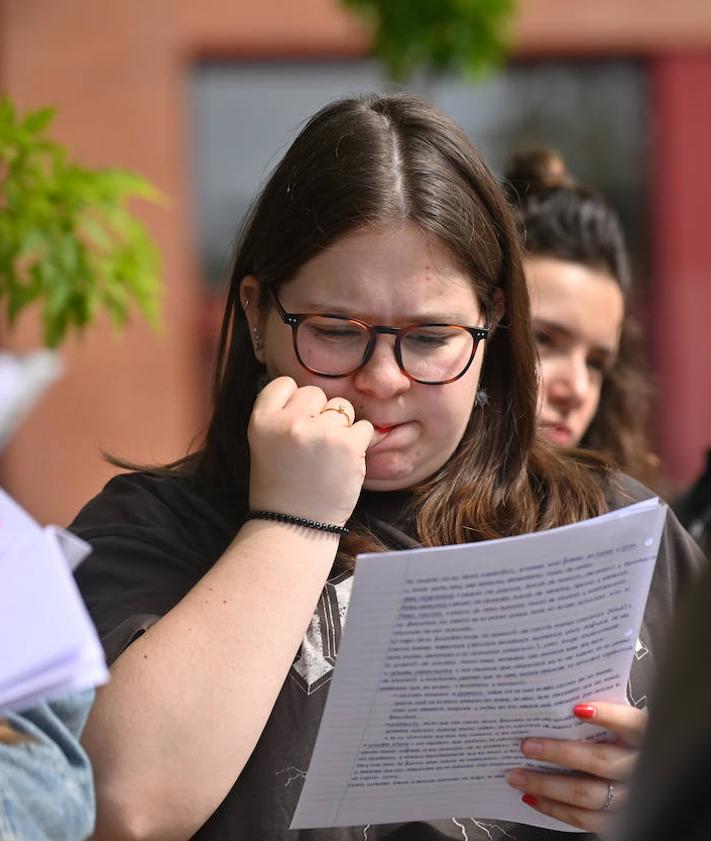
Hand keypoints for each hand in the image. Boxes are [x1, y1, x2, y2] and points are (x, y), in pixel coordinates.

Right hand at [248, 376, 373, 526]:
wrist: (295, 526)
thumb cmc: (280, 487)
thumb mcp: (264, 444)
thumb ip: (281, 416)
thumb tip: (310, 393)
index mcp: (261, 420)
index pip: (284, 383)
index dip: (294, 402)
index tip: (296, 423)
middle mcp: (290, 422)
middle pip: (315, 393)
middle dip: (319, 414)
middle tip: (313, 446)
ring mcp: (320, 432)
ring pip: (342, 408)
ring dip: (341, 427)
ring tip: (328, 455)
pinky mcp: (348, 445)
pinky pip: (363, 427)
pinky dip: (360, 442)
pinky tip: (345, 461)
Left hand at [505, 701, 647, 833]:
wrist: (651, 786)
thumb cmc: (624, 745)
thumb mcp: (623, 729)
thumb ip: (603, 719)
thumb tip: (559, 706)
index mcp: (643, 738)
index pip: (630, 723)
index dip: (607, 715)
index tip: (577, 708)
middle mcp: (639, 769)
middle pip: (598, 760)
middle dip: (558, 753)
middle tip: (526, 746)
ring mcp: (630, 798)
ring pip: (587, 793)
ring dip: (547, 784)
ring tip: (518, 776)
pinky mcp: (618, 822)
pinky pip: (584, 818)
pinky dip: (554, 808)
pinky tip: (532, 798)